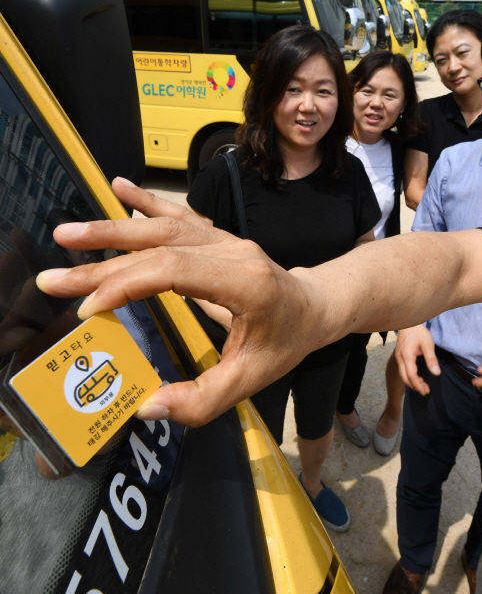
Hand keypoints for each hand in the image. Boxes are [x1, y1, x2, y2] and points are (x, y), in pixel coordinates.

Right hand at [36, 180, 320, 427]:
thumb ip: (203, 399)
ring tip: (68, 234)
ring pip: (163, 228)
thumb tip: (148, 407)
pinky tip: (118, 186)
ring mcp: (225, 238)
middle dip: (102, 262)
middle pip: (160, 247)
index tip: (90, 308)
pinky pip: (178, 215)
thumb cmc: (286, 341)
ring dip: (112, 230)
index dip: (127, 284)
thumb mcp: (252, 379)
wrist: (316, 305)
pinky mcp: (217, 235)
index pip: (174, 271)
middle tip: (54, 276)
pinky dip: (146, 202)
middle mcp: (233, 251)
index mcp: (244, 282)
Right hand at [395, 325, 439, 394]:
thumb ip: (431, 359)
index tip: (425, 391)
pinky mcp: (399, 357)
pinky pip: (403, 371)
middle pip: (405, 378)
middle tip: (426, 391)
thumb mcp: (428, 344)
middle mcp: (400, 359)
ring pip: (403, 375)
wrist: (408, 322)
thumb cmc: (418, 332)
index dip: (418, 385)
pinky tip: (418, 378)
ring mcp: (398, 358)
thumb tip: (436, 373)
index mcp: (406, 356)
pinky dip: (410, 377)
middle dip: (415, 386)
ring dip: (412, 382)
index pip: (411, 375)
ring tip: (424, 386)